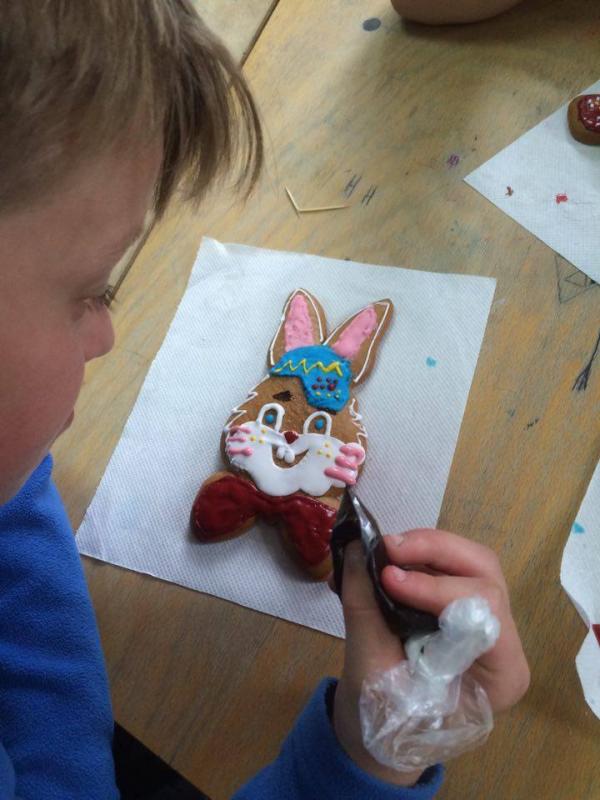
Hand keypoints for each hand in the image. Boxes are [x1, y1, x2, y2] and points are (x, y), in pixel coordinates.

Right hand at [332, 529, 529, 785]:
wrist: (385, 734)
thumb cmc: (386, 718)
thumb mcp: (371, 671)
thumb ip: (366, 608)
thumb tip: (355, 547)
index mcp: (501, 673)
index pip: (483, 610)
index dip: (436, 587)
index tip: (388, 578)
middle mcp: (505, 640)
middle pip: (482, 572)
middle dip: (433, 551)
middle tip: (385, 546)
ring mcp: (488, 619)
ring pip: (469, 560)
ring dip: (425, 547)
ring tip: (383, 548)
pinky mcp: (464, 604)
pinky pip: (451, 566)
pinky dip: (418, 554)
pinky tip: (386, 556)